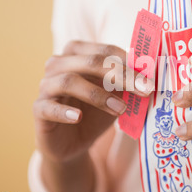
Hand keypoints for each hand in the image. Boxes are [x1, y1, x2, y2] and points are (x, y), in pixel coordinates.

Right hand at [33, 40, 152, 162]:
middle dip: (121, 75)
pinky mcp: (39, 109)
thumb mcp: (116, 96)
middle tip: (144, 89)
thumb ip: (129, 84)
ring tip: (120, 109)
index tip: (151, 78)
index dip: (129, 62)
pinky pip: (48, 106)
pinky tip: (78, 117)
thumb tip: (152, 75)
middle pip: (89, 61)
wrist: (73, 142)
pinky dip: (64, 111)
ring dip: (98, 94)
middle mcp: (59, 64)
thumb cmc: (96, 112)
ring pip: (68, 80)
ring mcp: (46, 86)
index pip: (105, 50)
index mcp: (78, 54)